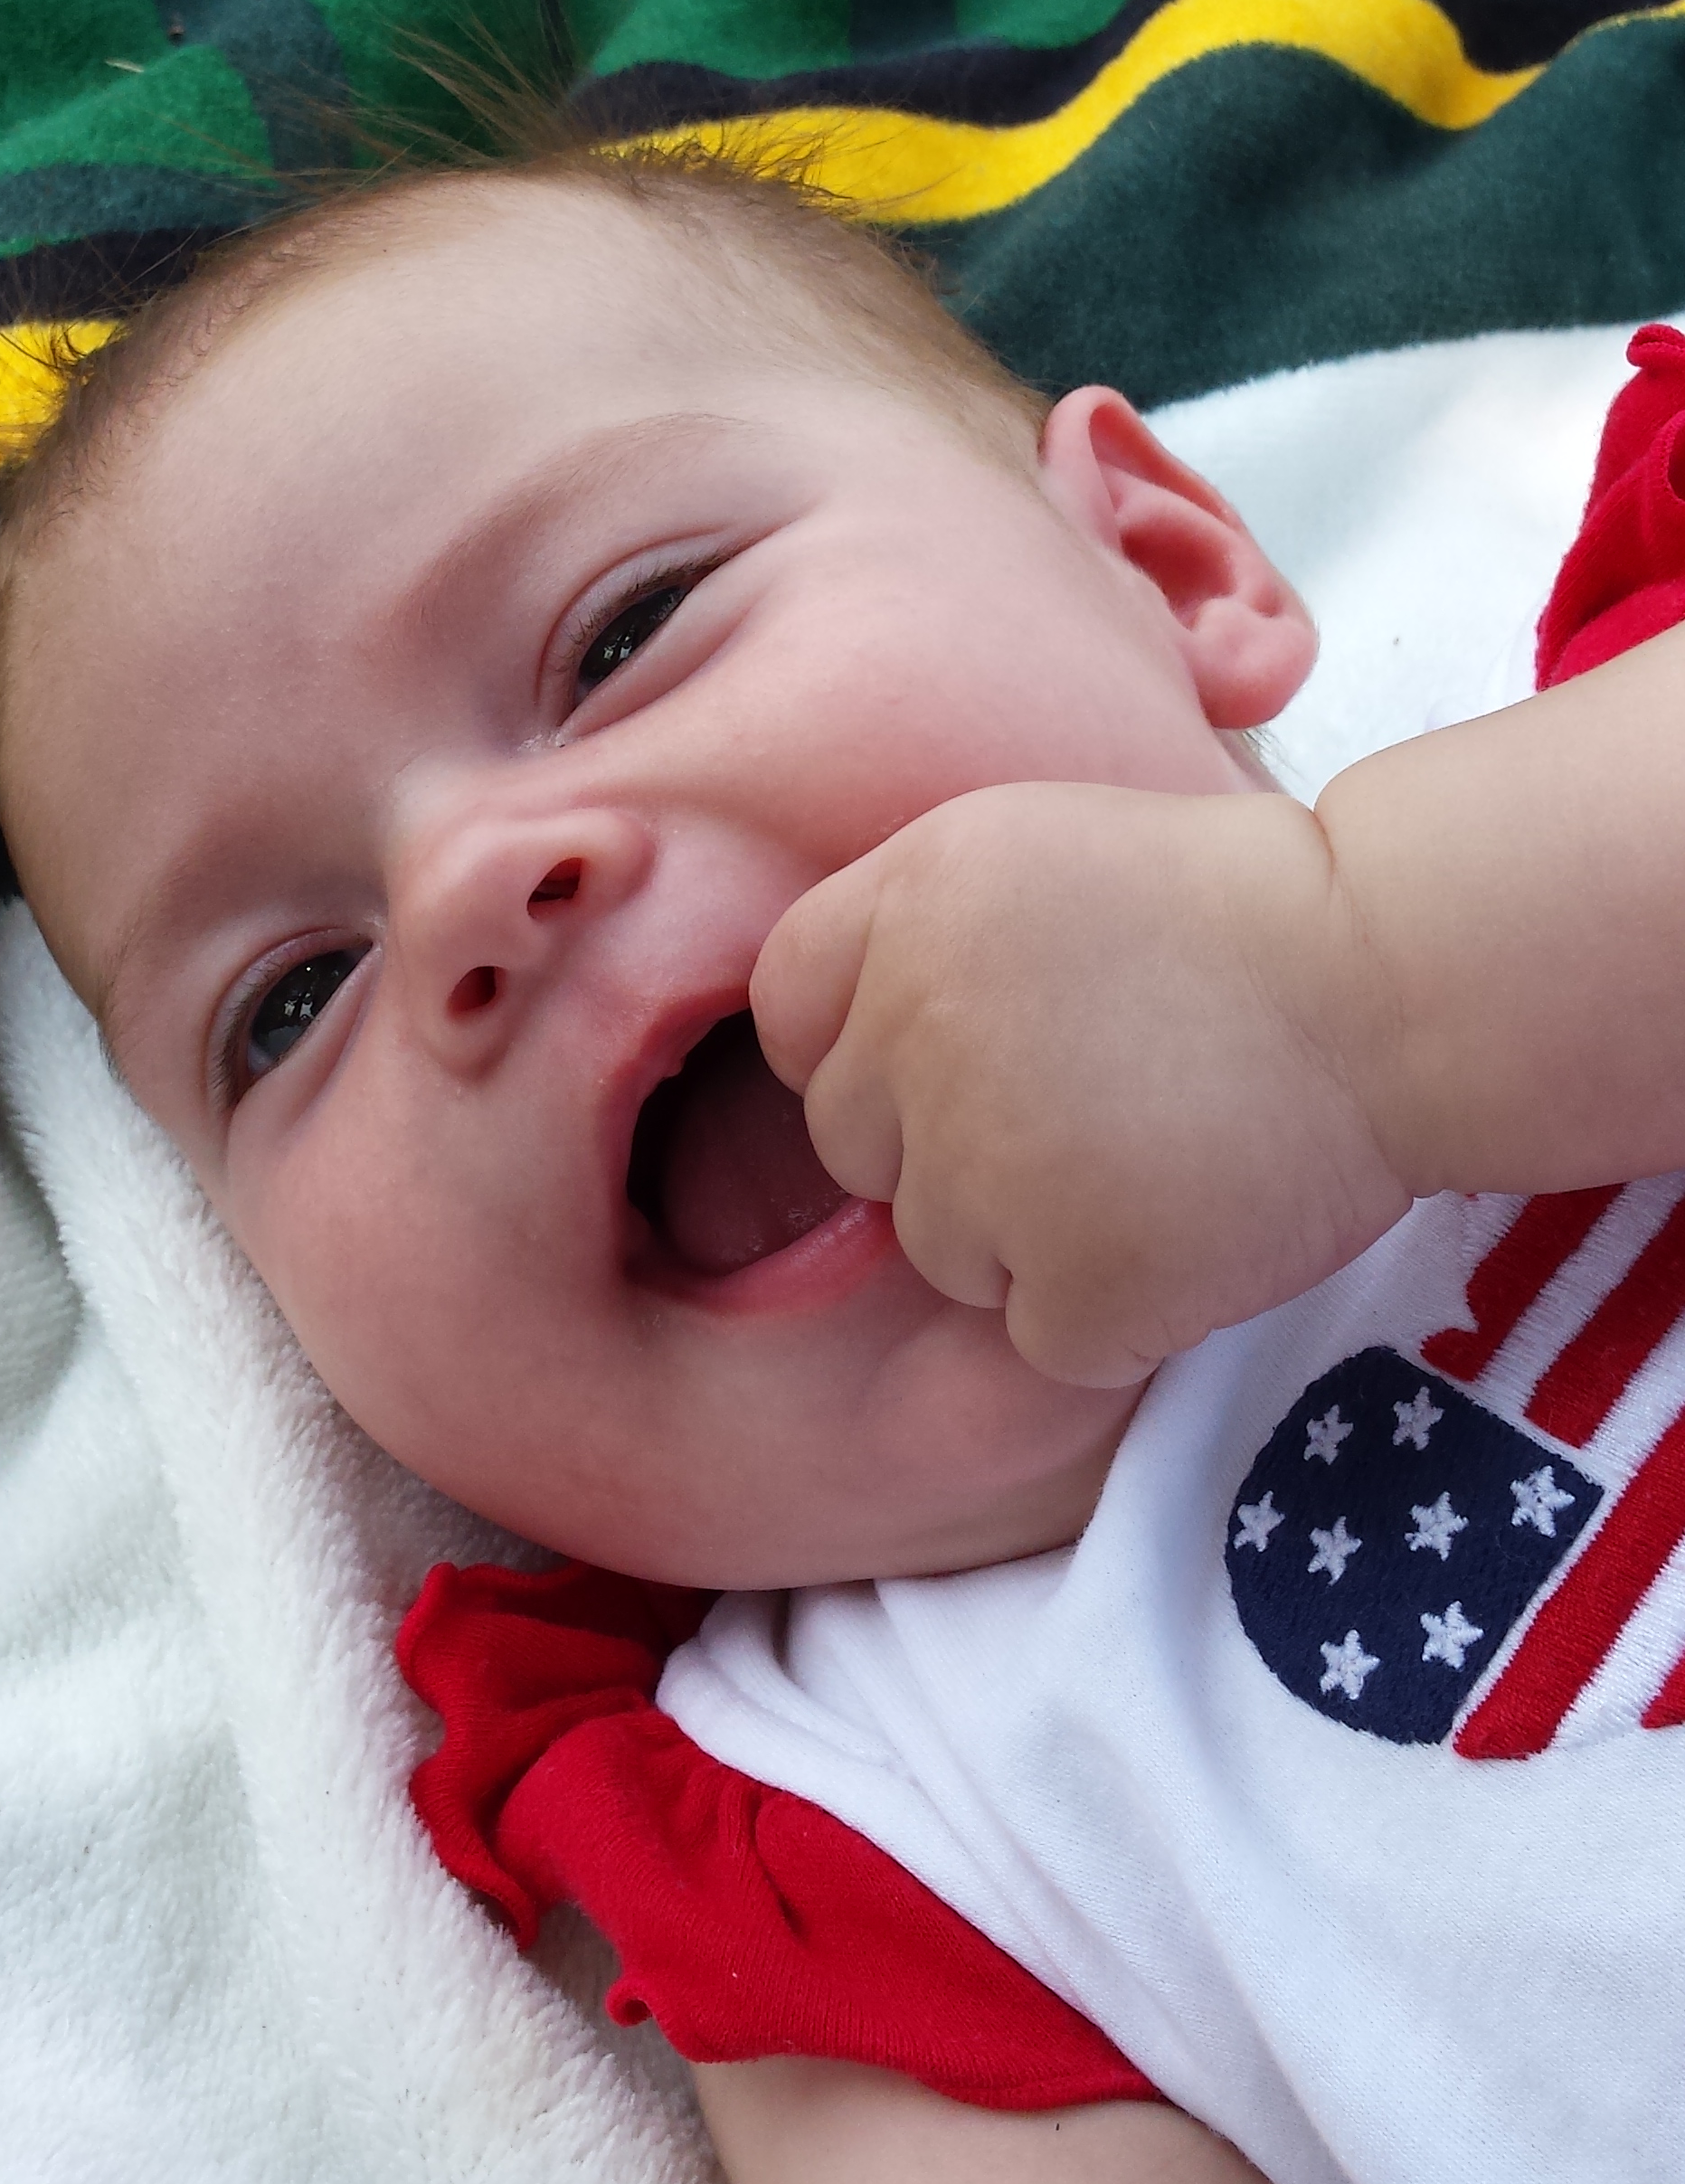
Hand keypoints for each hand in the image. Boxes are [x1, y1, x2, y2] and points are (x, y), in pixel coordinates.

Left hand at [750, 782, 1412, 1386]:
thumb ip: (916, 930)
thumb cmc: (1237, 912)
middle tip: (1090, 1101)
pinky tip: (1187, 1224)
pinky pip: (1037, 1336)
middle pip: (852, 1147)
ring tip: (1154, 1150)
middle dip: (946, 1145)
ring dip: (1030, 1232)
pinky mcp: (1072, 1282)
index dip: (864, 1047)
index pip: (788, 1013)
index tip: (958, 1054)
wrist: (1395, 981)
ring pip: (940, 1252)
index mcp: (907, 901)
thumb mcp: (1040, 847)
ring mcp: (987, 1164)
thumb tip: (831, 1045)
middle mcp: (917, 1026)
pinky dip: (1112, 1310)